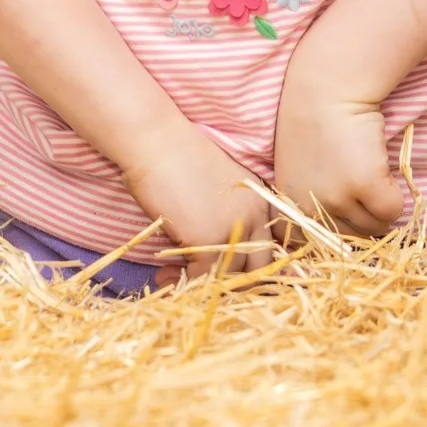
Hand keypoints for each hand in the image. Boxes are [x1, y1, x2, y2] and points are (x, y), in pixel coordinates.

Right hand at [120, 119, 274, 284]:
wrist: (156, 141)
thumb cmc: (177, 159)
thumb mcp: (217, 188)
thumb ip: (228, 216)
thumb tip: (215, 254)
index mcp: (261, 201)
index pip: (270, 250)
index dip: (248, 269)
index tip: (223, 276)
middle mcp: (255, 216)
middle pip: (256, 269)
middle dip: (230, 284)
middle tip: (201, 285)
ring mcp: (235, 228)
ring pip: (227, 277)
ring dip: (200, 285)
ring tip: (172, 278)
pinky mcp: (209, 239)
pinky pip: (201, 277)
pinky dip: (180, 282)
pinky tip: (163, 275)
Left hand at [272, 86, 406, 238]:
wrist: (325, 88)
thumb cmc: (313, 121)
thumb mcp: (297, 169)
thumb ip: (309, 200)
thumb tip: (343, 231)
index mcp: (288, 207)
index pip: (312, 245)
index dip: (335, 233)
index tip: (345, 216)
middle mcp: (309, 208)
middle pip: (350, 239)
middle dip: (362, 219)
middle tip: (365, 192)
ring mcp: (337, 198)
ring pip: (374, 227)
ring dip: (380, 208)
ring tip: (373, 176)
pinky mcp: (365, 184)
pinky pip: (392, 209)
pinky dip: (396, 195)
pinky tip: (383, 171)